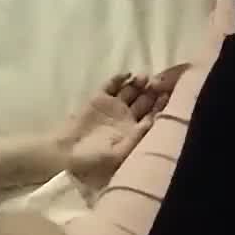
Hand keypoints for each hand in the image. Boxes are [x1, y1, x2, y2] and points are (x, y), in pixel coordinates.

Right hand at [56, 67, 188, 189]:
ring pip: (131, 90)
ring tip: (144, 78)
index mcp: (134, 132)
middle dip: (152, 91)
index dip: (162, 105)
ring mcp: (113, 107)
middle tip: (158, 83)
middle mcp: (126, 118)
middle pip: (145, 100)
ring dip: (139, 83)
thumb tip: (155, 120)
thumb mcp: (119, 153)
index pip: (153, 115)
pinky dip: (120, 78)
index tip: (169, 96)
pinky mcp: (99, 98)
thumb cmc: (93, 159)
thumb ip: (137, 137)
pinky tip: (127, 74)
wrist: (66, 152)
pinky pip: (112, 85)